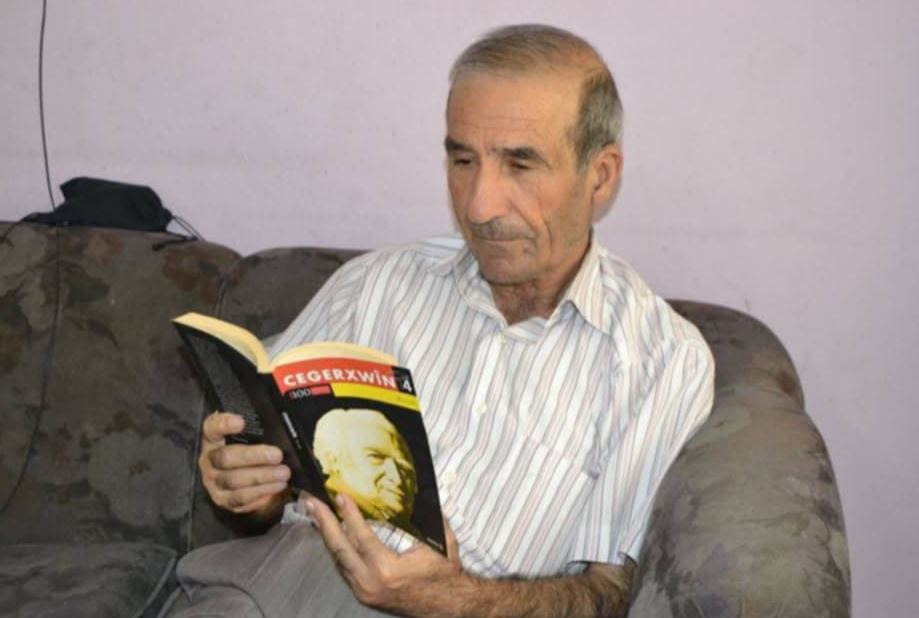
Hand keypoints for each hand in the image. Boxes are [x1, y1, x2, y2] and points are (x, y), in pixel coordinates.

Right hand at [199, 411, 290, 516]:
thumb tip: (280, 427)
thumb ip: (257, 430)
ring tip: (283, 474)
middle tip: (277, 455)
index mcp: (213, 439)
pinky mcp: (222, 499)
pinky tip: (276, 487)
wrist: (245, 477)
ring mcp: (213, 482)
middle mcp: (209, 460)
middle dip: (254, 456)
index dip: (223, 424)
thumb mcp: (251, 437)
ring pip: (233, 481)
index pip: (212, 428)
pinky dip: (260, 493)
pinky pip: (240, 499)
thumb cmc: (250, 452)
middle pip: (225, 457)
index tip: (241, 422)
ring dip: (261, 478)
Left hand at [308, 493, 463, 614]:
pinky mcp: (364, 594)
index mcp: (388, 571)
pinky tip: (329, 531)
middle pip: (340, 548)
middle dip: (323, 522)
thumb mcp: (442, 543)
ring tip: (315, 511)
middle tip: (311, 500)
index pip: (362, 538)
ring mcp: (364, 591)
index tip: (339, 495)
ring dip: (325, 533)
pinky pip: (345, 567)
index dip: (349, 515)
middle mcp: (370, 583)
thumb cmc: (446, 575)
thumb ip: (429, 518)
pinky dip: (336, 547)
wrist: (449, 608)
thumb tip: (420, 493)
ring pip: (338, 558)